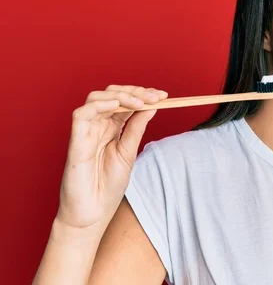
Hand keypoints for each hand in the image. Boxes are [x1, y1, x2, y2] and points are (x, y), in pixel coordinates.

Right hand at [56, 85, 167, 230]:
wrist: (93, 214)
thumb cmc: (108, 187)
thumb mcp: (129, 153)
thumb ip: (136, 129)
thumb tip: (151, 106)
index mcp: (111, 129)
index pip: (125, 102)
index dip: (143, 95)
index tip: (164, 96)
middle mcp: (98, 126)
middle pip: (112, 94)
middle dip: (135, 91)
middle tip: (156, 97)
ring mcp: (85, 132)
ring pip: (96, 98)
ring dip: (120, 95)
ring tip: (140, 103)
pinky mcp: (75, 142)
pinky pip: (81, 114)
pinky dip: (100, 105)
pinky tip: (118, 106)